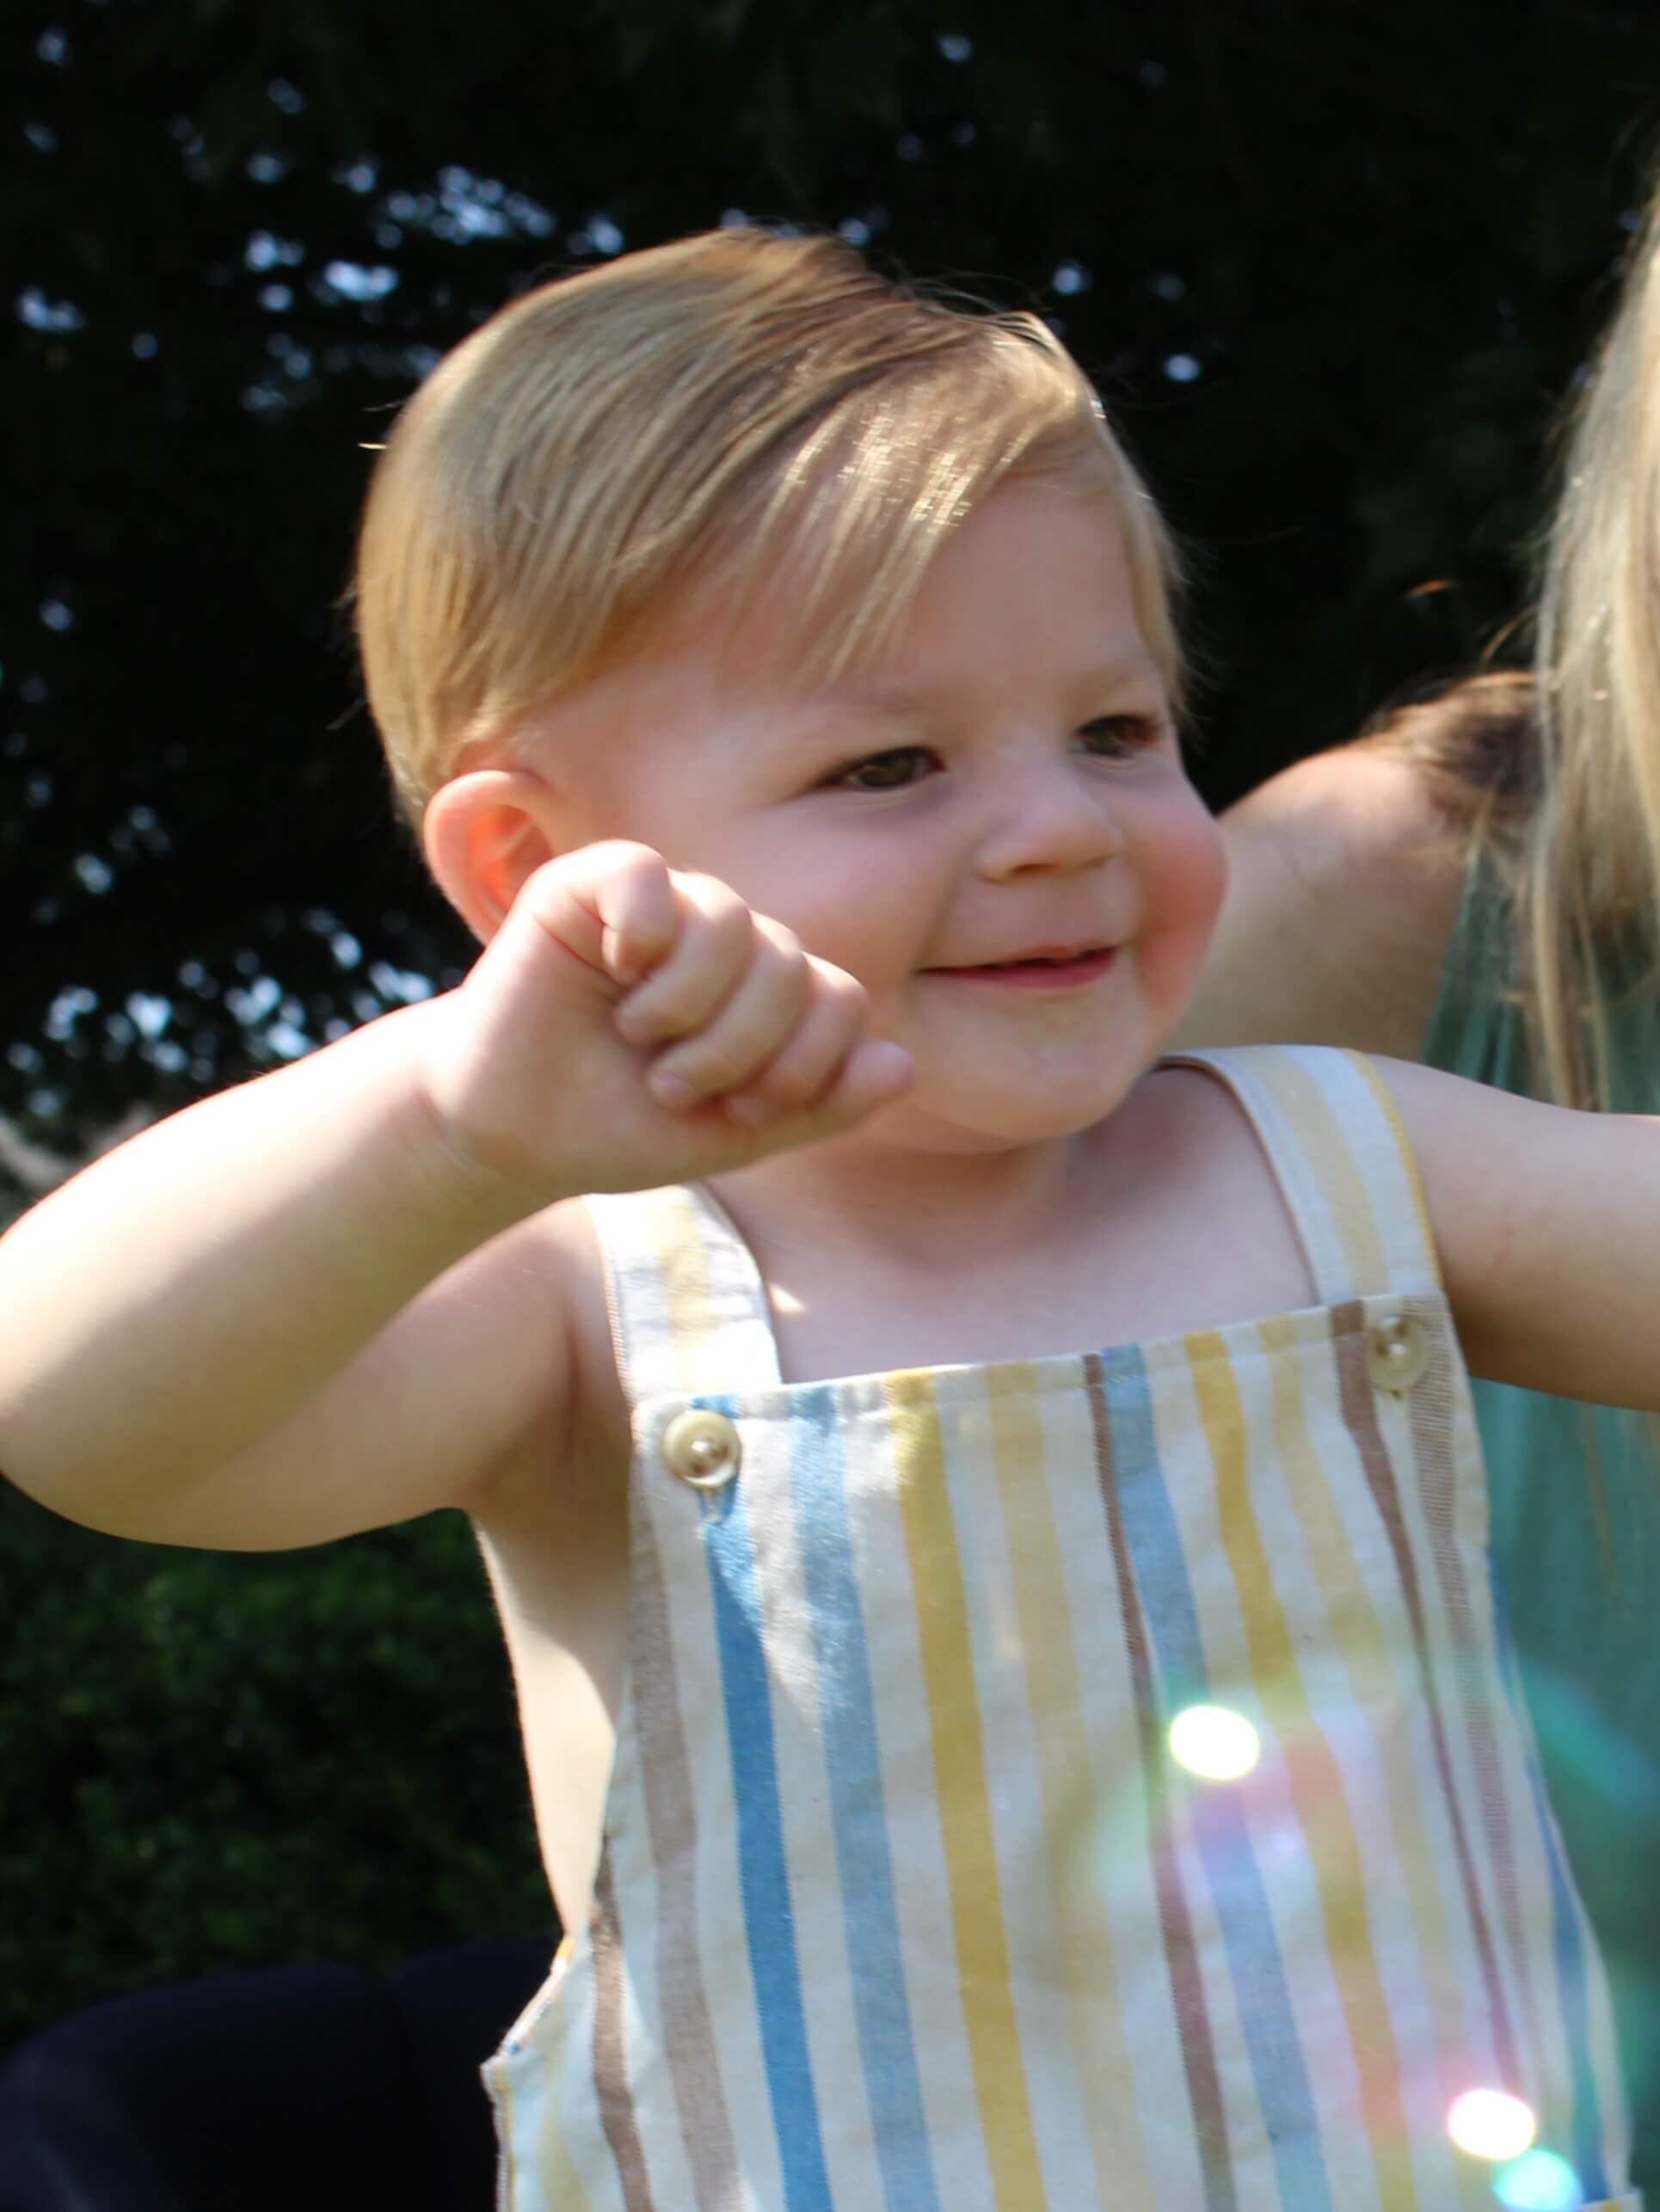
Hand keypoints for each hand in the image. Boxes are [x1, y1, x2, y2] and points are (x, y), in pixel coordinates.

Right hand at [418, 842, 911, 1198]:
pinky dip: (640, 929)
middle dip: (741, 1046)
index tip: (742, 1112)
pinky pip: (645, 873)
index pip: (840, 999)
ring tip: (642, 1042)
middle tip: (673, 1087)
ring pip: (731, 920)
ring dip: (690, 1005)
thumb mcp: (734, 1135)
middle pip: (790, 964)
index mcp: (768, 993)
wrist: (511, 1136)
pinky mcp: (590, 886)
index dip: (805, 1064)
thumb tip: (901, 1063)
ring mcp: (663, 909)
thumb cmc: (619, 1129)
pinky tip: (616, 972)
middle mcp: (725, 942)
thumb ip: (822, 1105)